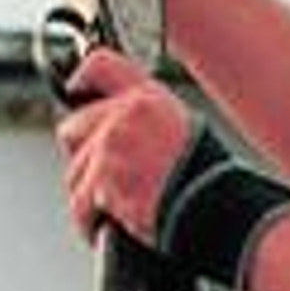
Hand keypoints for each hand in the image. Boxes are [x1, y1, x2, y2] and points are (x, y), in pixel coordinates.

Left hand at [56, 48, 193, 242]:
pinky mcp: (104, 180)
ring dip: (88, 196)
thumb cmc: (206, 177)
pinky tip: (110, 225)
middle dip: (82, 156)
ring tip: (117, 208)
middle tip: (104, 176)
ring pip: (74, 174)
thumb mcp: (183, 129)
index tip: (76, 89)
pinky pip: (80, 205)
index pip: (101, 66)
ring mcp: (113, 145)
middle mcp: (127, 114)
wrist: (216, 208)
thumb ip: (144, 120)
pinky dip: (90, 221)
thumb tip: (114, 131)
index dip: (82, 78)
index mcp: (149, 97)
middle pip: (72, 129)